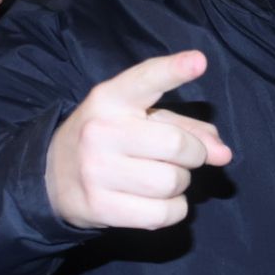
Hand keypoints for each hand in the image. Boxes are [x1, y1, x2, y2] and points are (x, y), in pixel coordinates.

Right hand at [45, 50, 232, 229]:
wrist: (52, 177)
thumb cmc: (111, 140)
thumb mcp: (140, 119)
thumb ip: (187, 127)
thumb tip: (223, 153)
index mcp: (111, 99)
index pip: (145, 80)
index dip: (174, 70)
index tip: (198, 61)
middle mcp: (101, 131)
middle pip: (177, 146)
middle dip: (193, 155)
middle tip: (180, 157)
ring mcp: (97, 170)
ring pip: (173, 183)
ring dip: (180, 183)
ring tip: (162, 177)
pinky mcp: (99, 206)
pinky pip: (163, 214)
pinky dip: (173, 209)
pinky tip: (158, 201)